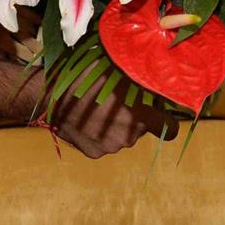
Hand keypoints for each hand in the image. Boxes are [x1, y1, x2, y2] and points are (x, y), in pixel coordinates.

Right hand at [49, 72, 179, 158]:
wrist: (54, 95)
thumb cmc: (89, 76)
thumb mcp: (121, 72)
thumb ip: (142, 81)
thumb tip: (158, 77)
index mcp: (141, 117)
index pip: (170, 129)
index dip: (167, 120)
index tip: (160, 113)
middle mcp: (129, 137)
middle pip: (141, 130)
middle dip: (135, 118)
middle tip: (120, 101)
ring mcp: (110, 148)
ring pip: (122, 137)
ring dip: (117, 125)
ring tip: (100, 107)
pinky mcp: (94, 153)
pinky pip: (103, 143)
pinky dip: (100, 133)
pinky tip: (89, 118)